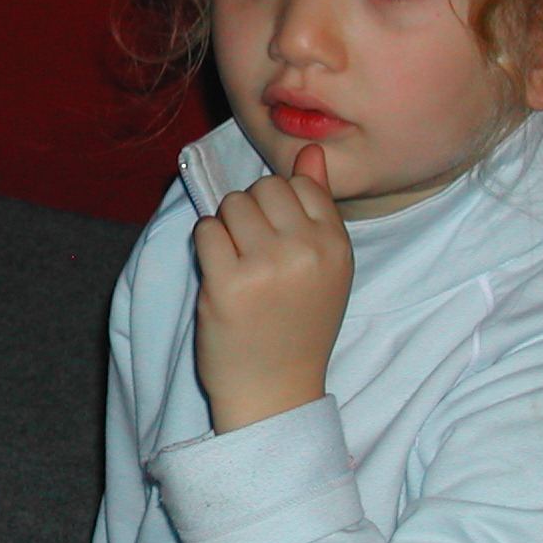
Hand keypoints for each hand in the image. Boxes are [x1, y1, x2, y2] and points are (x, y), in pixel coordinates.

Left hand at [192, 143, 352, 433]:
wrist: (275, 391)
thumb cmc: (297, 326)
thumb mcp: (324, 267)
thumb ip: (316, 207)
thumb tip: (310, 151)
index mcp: (336, 245)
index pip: (300, 184)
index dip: (279, 207)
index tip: (277, 240)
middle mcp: (307, 250)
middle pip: (264, 188)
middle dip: (251, 213)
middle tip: (254, 254)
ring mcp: (267, 265)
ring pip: (232, 204)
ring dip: (226, 228)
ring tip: (238, 265)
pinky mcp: (228, 282)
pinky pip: (206, 230)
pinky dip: (206, 246)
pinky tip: (220, 274)